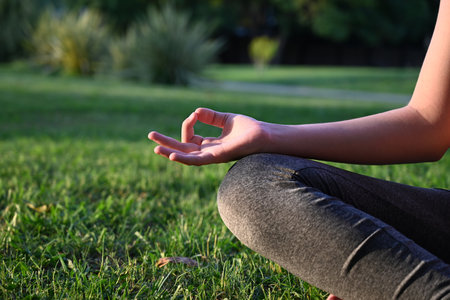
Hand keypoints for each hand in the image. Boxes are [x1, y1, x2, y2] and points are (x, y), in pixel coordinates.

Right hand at [148, 108, 266, 164]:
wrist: (264, 136)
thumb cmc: (249, 129)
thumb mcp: (226, 119)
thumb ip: (211, 117)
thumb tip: (195, 111)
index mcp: (210, 144)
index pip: (190, 138)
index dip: (188, 124)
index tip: (195, 114)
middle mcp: (208, 152)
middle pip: (182, 149)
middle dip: (165, 143)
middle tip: (150, 135)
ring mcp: (211, 156)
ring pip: (185, 156)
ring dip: (169, 152)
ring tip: (155, 148)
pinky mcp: (216, 157)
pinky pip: (196, 160)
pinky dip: (184, 158)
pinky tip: (171, 154)